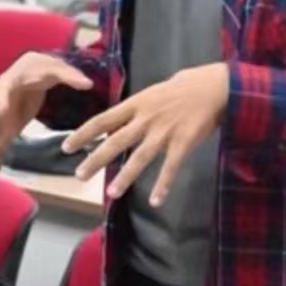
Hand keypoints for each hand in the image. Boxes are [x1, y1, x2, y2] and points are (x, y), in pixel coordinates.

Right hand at [0, 53, 93, 181]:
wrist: (31, 69)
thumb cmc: (40, 66)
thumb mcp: (56, 68)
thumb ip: (70, 75)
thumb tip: (88, 83)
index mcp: (10, 82)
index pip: (3, 90)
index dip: (2, 100)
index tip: (2, 110)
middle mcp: (0, 102)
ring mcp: (2, 118)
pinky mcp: (8, 129)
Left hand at [65, 63, 229, 204]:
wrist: (218, 86)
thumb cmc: (189, 84)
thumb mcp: (157, 90)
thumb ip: (142, 104)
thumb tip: (130, 112)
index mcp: (137, 103)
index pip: (102, 120)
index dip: (84, 134)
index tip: (68, 146)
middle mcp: (145, 118)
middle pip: (114, 142)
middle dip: (95, 159)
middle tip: (79, 176)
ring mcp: (164, 132)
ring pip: (139, 158)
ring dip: (125, 177)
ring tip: (111, 194)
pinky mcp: (183, 143)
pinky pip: (170, 168)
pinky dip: (163, 185)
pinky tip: (156, 201)